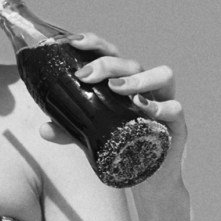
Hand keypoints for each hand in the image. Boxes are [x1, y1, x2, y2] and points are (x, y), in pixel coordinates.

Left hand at [62, 32, 187, 179]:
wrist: (147, 178)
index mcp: (123, 82)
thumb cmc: (120, 147)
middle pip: (132, 63)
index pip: (111, 53)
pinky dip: (160, 107)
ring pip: (163, 75)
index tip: (72, 42)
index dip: (94, 44)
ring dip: (139, 79)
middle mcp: (145, 87)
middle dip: (109, 64)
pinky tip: (144, 109)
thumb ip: (69, 131)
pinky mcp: (176, 124)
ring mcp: (164, 102)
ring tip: (117, 88)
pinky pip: (175, 108)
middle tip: (85, 76)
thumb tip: (44, 129)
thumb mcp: (90, 138)